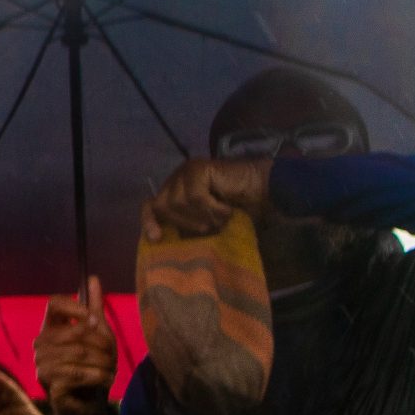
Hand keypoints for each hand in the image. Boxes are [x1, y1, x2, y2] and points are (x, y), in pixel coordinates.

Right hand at [35, 277, 118, 414]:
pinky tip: (106, 380)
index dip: (76, 308)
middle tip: (113, 357)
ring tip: (112, 371)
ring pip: (78, 354)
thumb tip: (94, 277)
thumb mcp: (98, 336)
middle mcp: (40, 344)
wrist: (85, 404)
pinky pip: (77, 373)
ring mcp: (41, 363)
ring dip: (103, 363)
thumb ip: (94, 308)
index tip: (96, 320)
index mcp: (50, 328)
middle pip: (75, 332)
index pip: (54, 303)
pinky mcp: (49, 382)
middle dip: (101, 345)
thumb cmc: (90, 366)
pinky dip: (97, 377)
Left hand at [144, 159, 272, 241]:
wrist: (266, 191)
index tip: (156, 239)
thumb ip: (188, 228)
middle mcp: (178, 178)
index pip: (151, 205)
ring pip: (178, 202)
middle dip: (184, 223)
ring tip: (221, 217)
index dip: (149, 222)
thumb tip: (167, 245)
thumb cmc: (239, 210)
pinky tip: (227, 209)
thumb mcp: (208, 224)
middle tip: (208, 228)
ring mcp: (187, 171)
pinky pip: (195, 197)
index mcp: (176, 191)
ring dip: (202, 216)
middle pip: (162, 206)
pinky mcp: (198, 168)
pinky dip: (212, 208)